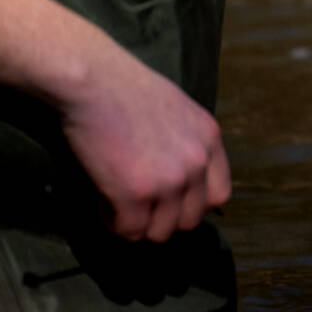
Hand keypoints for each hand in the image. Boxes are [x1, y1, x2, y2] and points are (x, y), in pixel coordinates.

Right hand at [55, 46, 231, 241]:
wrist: (92, 79)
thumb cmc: (124, 87)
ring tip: (117, 204)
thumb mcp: (177, 110)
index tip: (168, 201)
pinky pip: (130, 230)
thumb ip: (186, 143)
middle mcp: (197, 163)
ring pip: (160, 232)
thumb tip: (179, 178)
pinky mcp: (136, 193)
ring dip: (138, 224)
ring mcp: (169, 181)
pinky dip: (114, 223)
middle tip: (136, 205)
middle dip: (162, 218)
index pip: (218, 196)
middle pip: (190, 220)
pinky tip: (103, 202)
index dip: (191, 204)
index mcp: (210, 140)